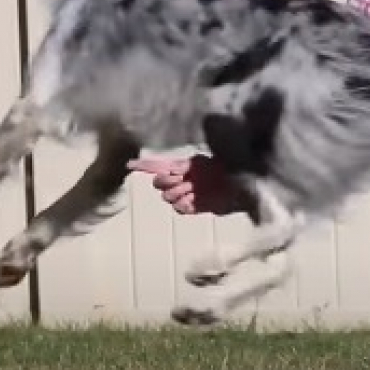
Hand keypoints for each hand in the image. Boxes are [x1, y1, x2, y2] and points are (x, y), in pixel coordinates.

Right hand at [127, 153, 244, 215]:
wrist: (241, 184)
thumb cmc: (224, 168)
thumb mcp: (202, 162)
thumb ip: (182, 165)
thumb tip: (167, 168)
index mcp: (183, 167)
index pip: (158, 165)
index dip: (143, 166)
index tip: (129, 165)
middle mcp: (181, 181)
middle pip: (159, 183)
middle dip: (166, 181)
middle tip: (180, 179)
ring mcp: (186, 194)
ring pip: (167, 196)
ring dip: (177, 192)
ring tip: (191, 189)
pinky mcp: (193, 207)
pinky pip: (179, 208)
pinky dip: (183, 204)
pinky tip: (192, 200)